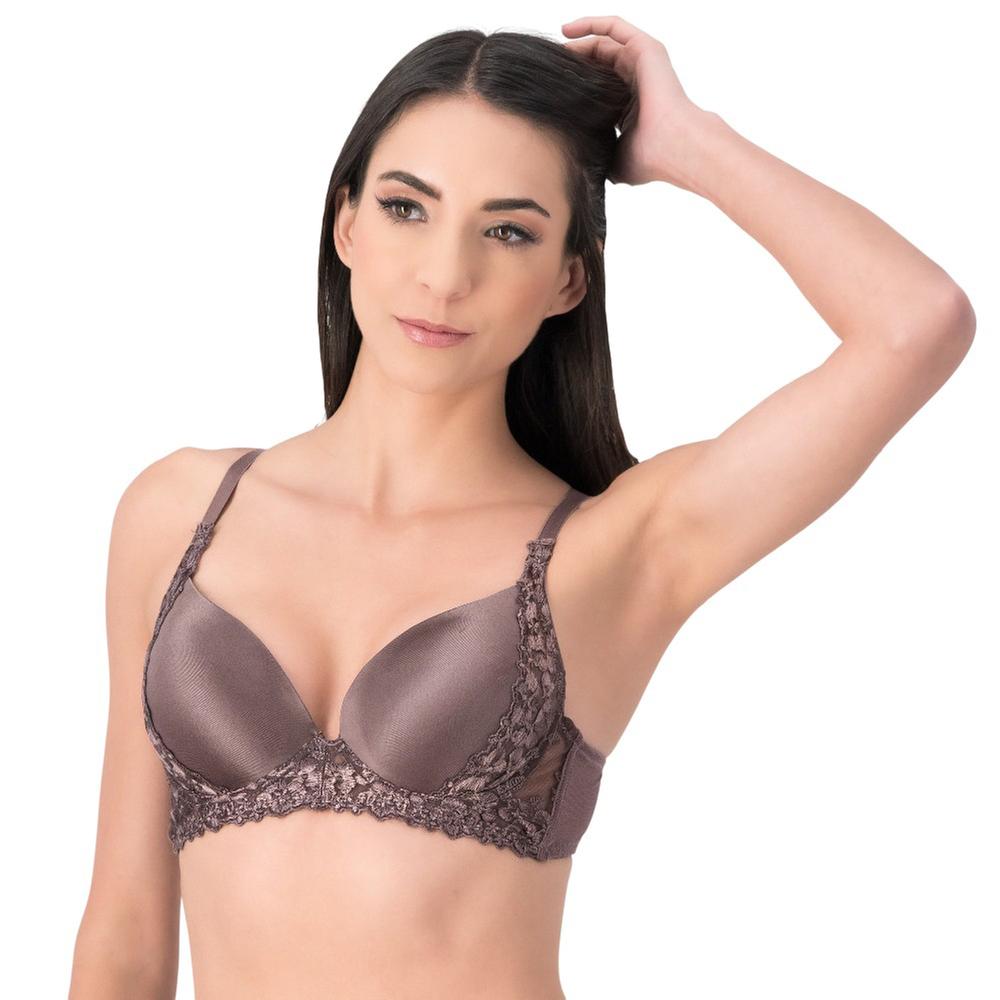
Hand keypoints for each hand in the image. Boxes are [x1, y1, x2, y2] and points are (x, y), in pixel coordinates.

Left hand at [561, 15, 710, 189]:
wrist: (673, 148)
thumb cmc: (650, 158)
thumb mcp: (615, 161)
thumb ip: (601, 156)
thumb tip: (583, 166)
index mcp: (630, 106)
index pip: (599, 88)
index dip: (577, 86)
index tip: (554, 90)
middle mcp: (637, 81)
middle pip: (600, 64)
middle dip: (575, 64)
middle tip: (552, 69)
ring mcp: (643, 63)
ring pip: (605, 43)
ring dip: (579, 43)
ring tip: (556, 51)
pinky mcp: (646, 49)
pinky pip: (614, 27)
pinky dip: (591, 23)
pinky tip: (566, 30)